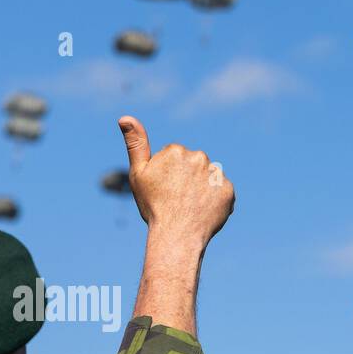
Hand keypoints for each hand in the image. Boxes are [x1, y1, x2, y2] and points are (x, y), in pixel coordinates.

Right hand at [118, 115, 233, 248]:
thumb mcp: (138, 174)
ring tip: (189, 207)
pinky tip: (202, 212)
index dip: (167, 174)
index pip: (174, 157)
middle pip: (193, 165)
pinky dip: (214, 200)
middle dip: (186, 178)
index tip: (163, 189)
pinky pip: (220, 192)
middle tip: (176, 200)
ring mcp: (215, 174)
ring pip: (207, 178)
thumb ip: (135, 144)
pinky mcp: (228, 191)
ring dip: (201, 188)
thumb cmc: (153, 207)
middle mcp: (199, 157)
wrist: (176, 235)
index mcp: (176, 151)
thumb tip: (124, 117)